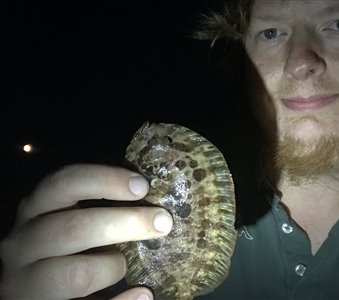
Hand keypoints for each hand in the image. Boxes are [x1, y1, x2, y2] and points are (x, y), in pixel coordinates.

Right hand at [0, 164, 172, 298]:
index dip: (106, 180)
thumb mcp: (69, 214)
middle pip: (73, 229)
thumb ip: (96, 202)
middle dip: (126, 223)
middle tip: (163, 222)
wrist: (31, 286)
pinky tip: (143, 294)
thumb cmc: (61, 243)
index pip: (65, 182)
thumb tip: (145, 191)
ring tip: (125, 265)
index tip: (143, 186)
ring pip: (76, 275)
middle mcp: (23, 243)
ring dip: (113, 267)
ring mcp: (28, 282)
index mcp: (35, 208)